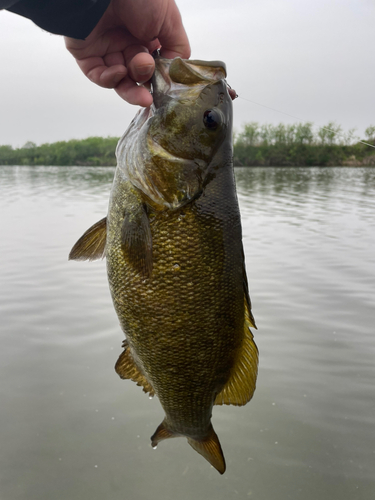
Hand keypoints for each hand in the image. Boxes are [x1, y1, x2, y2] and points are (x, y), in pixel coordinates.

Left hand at [64, 0, 189, 105]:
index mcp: (146, 32)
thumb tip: (175, 73)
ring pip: (119, 80)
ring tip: (143, 96)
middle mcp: (126, 40)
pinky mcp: (86, 53)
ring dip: (131, 90)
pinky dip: (111, 79)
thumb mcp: (170, 20)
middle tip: (152, 90)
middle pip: (136, 74)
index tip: (166, 85)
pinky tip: (119, 70)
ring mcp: (106, 47)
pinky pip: (99, 75)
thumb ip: (178, 48)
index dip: (159, 76)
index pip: (154, 63)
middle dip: (145, 84)